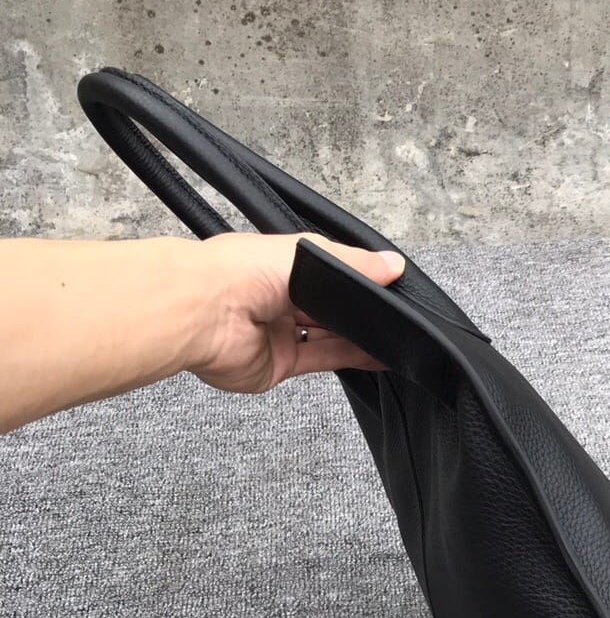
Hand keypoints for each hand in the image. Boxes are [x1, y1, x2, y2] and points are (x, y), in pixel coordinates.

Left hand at [188, 232, 404, 393]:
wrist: (205, 310)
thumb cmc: (244, 269)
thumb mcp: (309, 253)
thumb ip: (355, 264)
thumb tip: (395, 266)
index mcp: (279, 266)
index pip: (325, 273)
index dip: (356, 280)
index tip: (389, 286)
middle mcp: (278, 300)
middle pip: (327, 309)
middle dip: (358, 312)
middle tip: (395, 316)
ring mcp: (279, 334)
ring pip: (327, 337)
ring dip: (360, 338)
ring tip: (395, 338)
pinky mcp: (280, 364)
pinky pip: (321, 360)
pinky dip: (351, 358)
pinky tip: (378, 356)